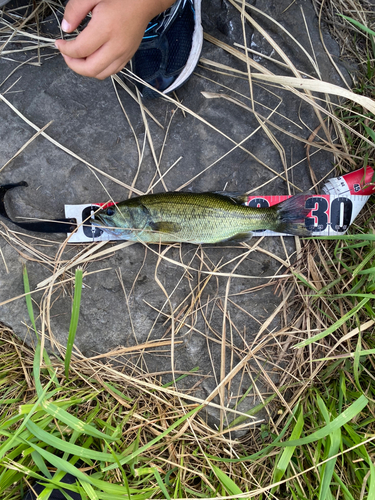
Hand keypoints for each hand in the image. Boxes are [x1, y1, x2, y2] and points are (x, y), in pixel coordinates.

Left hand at [55, 0, 174, 79]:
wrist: (143, 2)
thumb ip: (75, 11)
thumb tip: (65, 28)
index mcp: (105, 29)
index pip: (80, 50)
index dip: (65, 50)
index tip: (59, 44)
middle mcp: (116, 46)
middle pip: (90, 69)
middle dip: (73, 65)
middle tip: (66, 54)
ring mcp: (123, 54)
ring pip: (101, 74)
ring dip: (86, 70)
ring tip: (78, 58)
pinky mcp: (127, 57)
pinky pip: (111, 71)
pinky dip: (98, 69)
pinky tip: (92, 58)